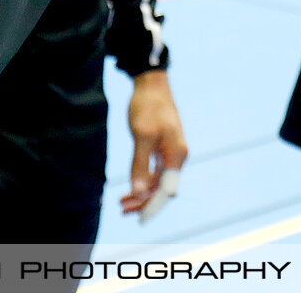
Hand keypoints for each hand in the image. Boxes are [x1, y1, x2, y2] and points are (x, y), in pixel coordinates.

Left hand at [121, 69, 187, 215]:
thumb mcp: (142, 135)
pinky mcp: (163, 148)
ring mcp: (171, 153)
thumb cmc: (147, 106)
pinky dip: (144, 182)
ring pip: (158, 182)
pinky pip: (156, 172)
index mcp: (176, 154)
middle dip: (144, 202)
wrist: (151, 84)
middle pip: (163, 189)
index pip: (166, 190)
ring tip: (122, 203)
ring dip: (142, 194)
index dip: (152, 205)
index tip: (137, 217)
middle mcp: (177, 156)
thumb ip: (140, 164)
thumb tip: (139, 190)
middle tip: (122, 209)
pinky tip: (131, 188)